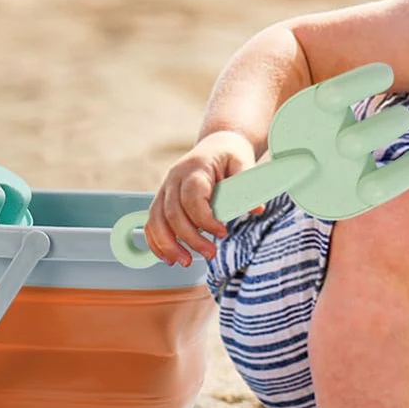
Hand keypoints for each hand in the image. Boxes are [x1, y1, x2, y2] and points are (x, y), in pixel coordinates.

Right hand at [144, 131, 256, 265]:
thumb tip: (256, 209)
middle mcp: (174, 178)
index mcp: (194, 169)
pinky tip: (168, 258)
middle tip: (210, 254)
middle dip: (189, 238)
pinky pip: (151, 223)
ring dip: (168, 244)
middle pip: (172, 212)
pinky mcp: (161, 200)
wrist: (216, 145)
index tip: (223, 233)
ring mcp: (164, 189)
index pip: (192, 197)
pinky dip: (156, 242)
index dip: (205, 219)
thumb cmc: (230, 155)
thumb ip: (246, 183)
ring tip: (185, 262)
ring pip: (156, 220)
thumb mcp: (243, 162)